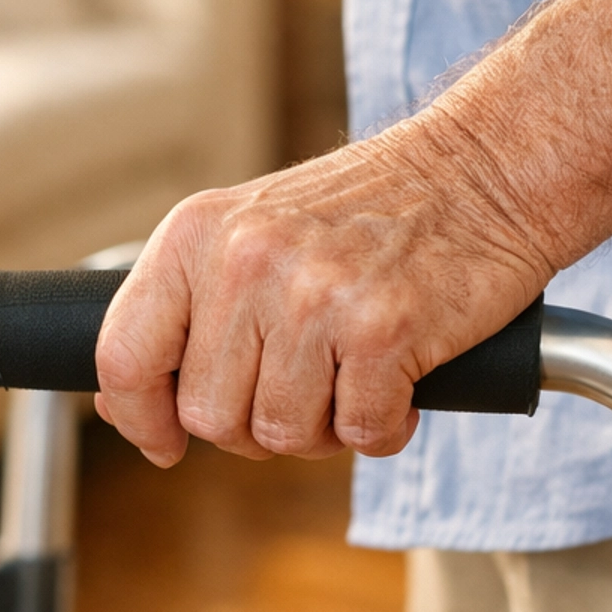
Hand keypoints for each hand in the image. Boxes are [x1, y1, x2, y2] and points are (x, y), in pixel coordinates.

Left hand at [93, 121, 551, 467]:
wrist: (487, 169)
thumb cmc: (377, 210)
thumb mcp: (259, 230)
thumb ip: (198, 307)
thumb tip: (131, 407)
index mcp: (200, 232)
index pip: (124, 354)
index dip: (139, 418)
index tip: (164, 442)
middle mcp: (247, 259)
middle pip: (210, 415)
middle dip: (259, 424)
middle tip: (311, 387)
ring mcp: (314, 294)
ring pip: (282, 433)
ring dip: (327, 427)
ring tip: (359, 377)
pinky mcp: (382, 329)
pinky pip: (361, 433)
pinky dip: (386, 425)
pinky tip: (403, 382)